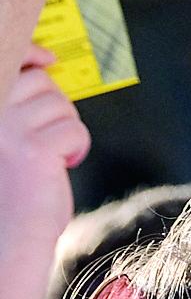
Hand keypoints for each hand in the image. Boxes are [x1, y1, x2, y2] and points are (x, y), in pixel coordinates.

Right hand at [0, 49, 89, 298]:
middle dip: (52, 107)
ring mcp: (6, 132)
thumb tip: (41, 63)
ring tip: (43, 160)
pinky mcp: (35, 150)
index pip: (9, 64)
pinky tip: (55, 169)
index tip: (47, 58)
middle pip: (40, 83)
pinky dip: (75, 148)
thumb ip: (15, 105)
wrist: (5, 243)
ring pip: (61, 107)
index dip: (30, 54)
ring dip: (63, 130)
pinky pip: (74, 130)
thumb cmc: (7, 193)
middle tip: (41, 141)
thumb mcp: (5, 138)